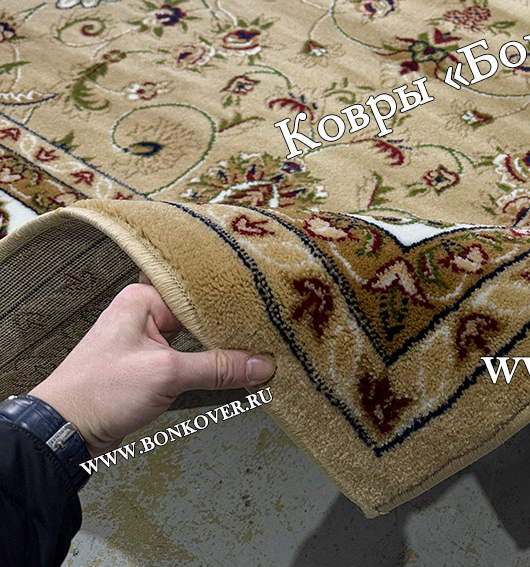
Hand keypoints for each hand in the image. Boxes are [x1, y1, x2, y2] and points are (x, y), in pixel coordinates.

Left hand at [31, 282, 274, 455]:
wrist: (61, 434)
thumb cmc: (100, 393)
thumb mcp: (166, 375)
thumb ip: (217, 368)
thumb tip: (261, 365)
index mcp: (143, 299)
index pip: (199, 295)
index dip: (231, 307)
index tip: (264, 313)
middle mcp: (143, 314)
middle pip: (199, 318)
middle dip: (228, 331)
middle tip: (267, 332)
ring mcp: (144, 341)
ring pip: (193, 341)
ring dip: (218, 351)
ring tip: (257, 349)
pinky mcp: (145, 366)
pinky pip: (184, 360)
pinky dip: (205, 367)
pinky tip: (230, 370)